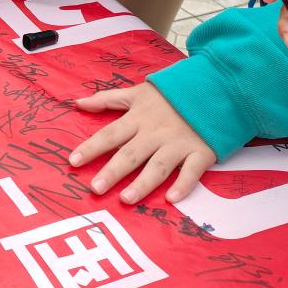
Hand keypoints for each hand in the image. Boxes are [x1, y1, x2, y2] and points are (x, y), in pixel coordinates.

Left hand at [69, 83, 216, 203]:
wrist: (214, 87)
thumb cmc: (171, 94)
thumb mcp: (138, 91)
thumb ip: (107, 99)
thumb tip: (77, 102)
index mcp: (139, 117)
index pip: (110, 134)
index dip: (91, 147)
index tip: (72, 161)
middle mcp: (156, 132)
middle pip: (130, 154)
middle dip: (112, 171)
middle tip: (95, 188)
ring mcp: (179, 143)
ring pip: (158, 166)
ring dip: (142, 184)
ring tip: (125, 199)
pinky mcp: (201, 152)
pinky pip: (192, 171)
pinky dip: (183, 185)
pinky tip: (171, 199)